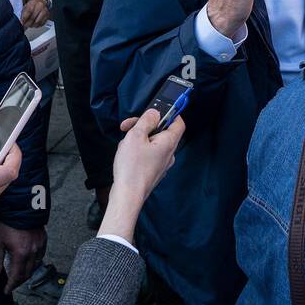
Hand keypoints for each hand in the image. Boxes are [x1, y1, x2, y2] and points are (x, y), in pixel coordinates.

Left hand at [0, 222, 46, 293]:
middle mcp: (32, 253)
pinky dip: (35, 263)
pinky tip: (29, 262)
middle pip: (27, 274)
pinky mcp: (43, 240)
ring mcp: (40, 246)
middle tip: (12, 285)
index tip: (6, 291)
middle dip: (19, 282)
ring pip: (35, 266)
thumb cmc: (8, 224)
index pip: (16, 276)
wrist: (22, 208)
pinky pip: (41, 256)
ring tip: (20, 275)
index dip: (11, 286)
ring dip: (27, 273)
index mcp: (20, 254)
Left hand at [20, 0, 49, 27]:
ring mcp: (44, 11)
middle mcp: (40, 6)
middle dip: (27, 24)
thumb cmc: (32, 5)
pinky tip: (34, 24)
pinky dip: (37, 25)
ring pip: (37, 22)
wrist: (41, 2)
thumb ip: (23, 13)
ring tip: (29, 25)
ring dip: (32, 25)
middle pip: (33, 18)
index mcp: (33, 3)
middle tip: (24, 26)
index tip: (22, 23)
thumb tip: (21, 21)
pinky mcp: (47, 16)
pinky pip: (41, 23)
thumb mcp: (26, 6)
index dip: (24, 18)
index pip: (28, 12)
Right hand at [99, 110, 183, 243]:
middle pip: (162, 132)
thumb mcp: (136, 136)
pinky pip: (148, 154)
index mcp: (169, 143)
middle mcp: (169, 154)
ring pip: (153, 143)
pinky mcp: (152, 171)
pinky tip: (126, 154)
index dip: (171, 113)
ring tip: (125, 143)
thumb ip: (146, 121)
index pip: (178, 123)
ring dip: (139, 138)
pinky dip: (138, 150)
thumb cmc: (132, 168)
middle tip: (129, 126)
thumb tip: (154, 113)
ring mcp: (161, 164)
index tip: (158, 108)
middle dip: (145, 126)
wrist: (127, 196)